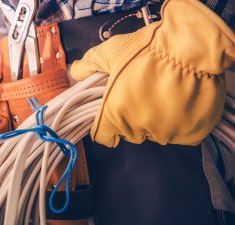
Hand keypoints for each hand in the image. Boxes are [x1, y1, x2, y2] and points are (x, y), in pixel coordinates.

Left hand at [71, 0, 234, 146]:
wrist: (191, 47)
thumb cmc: (146, 50)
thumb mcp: (111, 51)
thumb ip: (89, 64)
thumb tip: (75, 72)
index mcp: (114, 115)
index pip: (103, 135)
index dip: (106, 125)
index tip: (113, 114)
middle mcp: (139, 130)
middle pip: (130, 133)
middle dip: (132, 118)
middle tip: (142, 95)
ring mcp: (166, 134)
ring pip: (156, 134)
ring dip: (157, 120)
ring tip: (164, 95)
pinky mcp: (191, 134)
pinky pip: (180, 134)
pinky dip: (179, 123)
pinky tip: (181, 103)